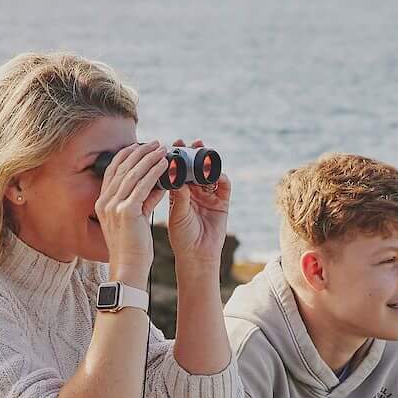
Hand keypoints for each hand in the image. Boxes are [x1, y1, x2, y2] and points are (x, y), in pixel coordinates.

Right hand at [96, 141, 166, 285]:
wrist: (128, 269)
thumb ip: (141, 202)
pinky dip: (154, 172)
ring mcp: (114, 206)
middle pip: (122, 168)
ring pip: (132, 174)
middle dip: (139, 152)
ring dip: (149, 158)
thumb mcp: (134, 220)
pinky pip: (143, 186)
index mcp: (102, 203)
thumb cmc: (133, 249)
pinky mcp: (127, 212)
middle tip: (155, 143)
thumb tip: (156, 185)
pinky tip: (165, 164)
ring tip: (162, 149)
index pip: (112, 171)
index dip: (126, 156)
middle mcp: (105, 202)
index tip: (140, 146)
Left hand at [166, 138, 230, 277]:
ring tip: (204, 151)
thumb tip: (178, 176)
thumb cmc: (182, 237)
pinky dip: (222, 177)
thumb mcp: (177, 214)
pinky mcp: (222, 202)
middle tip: (192, 143)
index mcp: (179, 193)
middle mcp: (194, 192)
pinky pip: (224, 186)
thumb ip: (179, 196)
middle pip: (195, 168)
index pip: (178, 171)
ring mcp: (209, 196)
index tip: (172, 145)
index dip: (177, 158)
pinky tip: (218, 174)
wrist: (198, 255)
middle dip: (194, 154)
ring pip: (210, 174)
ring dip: (208, 162)